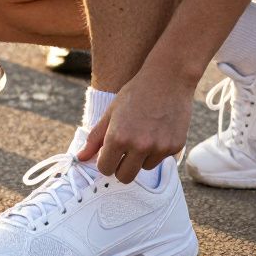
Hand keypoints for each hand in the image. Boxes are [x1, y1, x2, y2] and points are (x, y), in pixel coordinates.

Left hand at [76, 65, 195, 182]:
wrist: (168, 78)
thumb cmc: (136, 93)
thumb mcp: (110, 112)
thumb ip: (95, 138)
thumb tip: (80, 157)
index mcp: (118, 137)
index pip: (105, 169)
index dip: (105, 162)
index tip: (109, 155)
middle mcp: (139, 146)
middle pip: (124, 177)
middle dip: (121, 168)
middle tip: (123, 153)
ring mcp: (158, 148)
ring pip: (144, 168)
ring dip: (141, 158)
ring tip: (144, 134)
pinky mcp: (175, 147)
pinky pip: (161, 159)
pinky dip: (157, 150)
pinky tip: (158, 131)